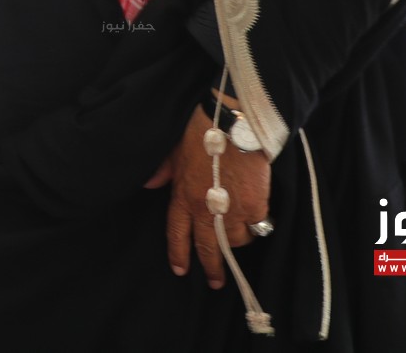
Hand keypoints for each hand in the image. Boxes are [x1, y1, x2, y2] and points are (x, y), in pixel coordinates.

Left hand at [145, 104, 270, 288]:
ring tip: (238, 235)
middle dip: (212, 268)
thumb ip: (163, 172)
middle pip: (208, 247)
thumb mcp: (174, 151)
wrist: (233, 123)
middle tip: (215, 283)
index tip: (180, 270)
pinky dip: (256, 225)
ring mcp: (232, 210)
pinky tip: (256, 217)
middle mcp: (205, 209)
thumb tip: (148, 184)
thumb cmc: (201, 132)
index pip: (177, 233)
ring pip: (235, 240)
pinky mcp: (255, 205)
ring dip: (236, 240)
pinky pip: (257, 226)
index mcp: (182, 196)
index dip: (178, 253)